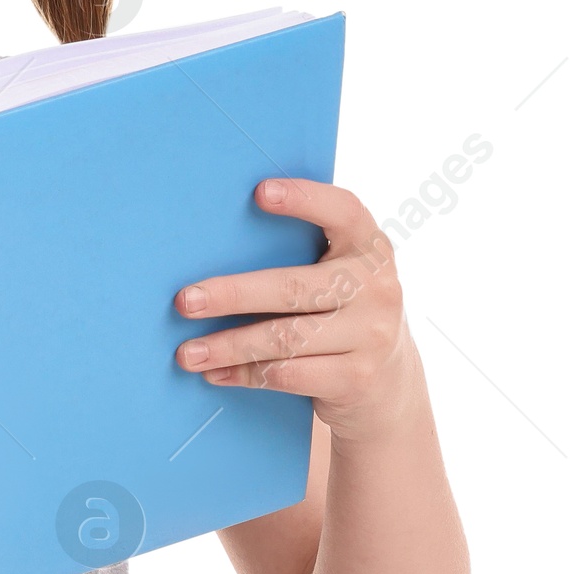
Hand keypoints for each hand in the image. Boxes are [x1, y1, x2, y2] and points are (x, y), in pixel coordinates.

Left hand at [173, 177, 411, 438]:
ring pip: (285, 339)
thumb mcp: (339, 276)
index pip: (344, 212)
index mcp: (370, 248)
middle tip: (185, 300)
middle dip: (233, 294)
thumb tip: (211, 244)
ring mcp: (372, 335)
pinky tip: (214, 373)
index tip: (259, 192)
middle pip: (294, 288)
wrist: (389, 381)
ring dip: (229, 345)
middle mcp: (378, 287)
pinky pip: (288, 374)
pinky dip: (244, 373)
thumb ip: (303, 256)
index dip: (305, 199)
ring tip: (187, 352)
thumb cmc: (341, 312)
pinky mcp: (357, 377)